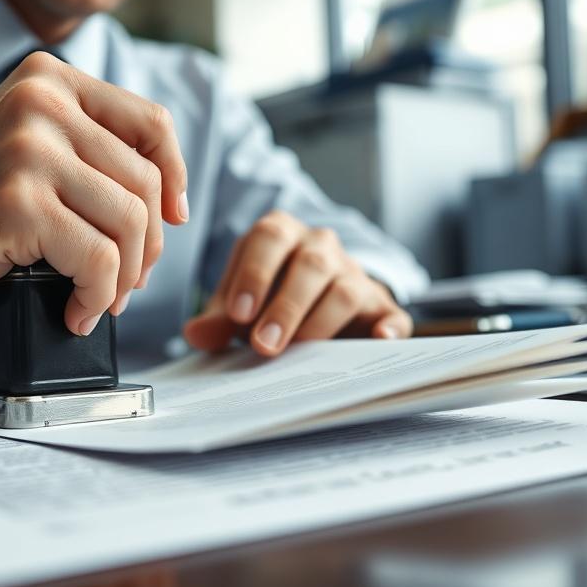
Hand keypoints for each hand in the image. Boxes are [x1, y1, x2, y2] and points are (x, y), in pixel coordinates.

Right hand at [0, 51, 188, 336]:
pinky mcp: (20, 203)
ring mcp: (30, 152)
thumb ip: (94, 148)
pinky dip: (97, 295)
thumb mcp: (36, 141)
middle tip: (131, 278)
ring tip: (104, 297)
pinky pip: (96, 258)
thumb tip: (170, 205)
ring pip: (128, 222)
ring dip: (125, 276)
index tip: (174, 216)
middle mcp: (44, 105)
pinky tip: (78, 311)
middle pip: (144, 181)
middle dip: (148, 243)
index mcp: (53, 80)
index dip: (174, 174)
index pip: (151, 121)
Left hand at [183, 210, 411, 355]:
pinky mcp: (380, 307)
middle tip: (264, 344)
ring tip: (299, 353)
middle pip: (311, 265)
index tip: (238, 313)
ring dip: (320, 323)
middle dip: (286, 307)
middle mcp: (321, 246)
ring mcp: (354, 274)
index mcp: (281, 233)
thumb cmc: (267, 296)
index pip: (270, 237)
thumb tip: (195, 335)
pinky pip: (391, 314)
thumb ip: (217, 318)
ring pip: (345, 289)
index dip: (254, 274)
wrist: (313, 299)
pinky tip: (377, 341)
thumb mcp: (237, 303)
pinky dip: (387, 328)